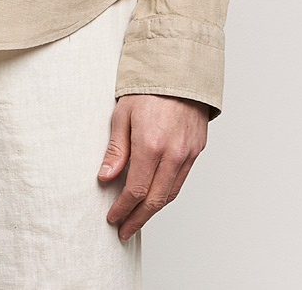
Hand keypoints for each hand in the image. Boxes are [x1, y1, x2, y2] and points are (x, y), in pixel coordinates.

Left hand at [97, 94, 209, 241]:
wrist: (179, 71)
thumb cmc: (147, 88)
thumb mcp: (122, 114)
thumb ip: (116, 149)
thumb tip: (105, 178)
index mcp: (151, 144)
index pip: (136, 190)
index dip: (123, 208)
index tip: (112, 218)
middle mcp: (173, 153)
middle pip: (156, 200)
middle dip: (138, 219)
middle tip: (124, 230)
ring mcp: (188, 153)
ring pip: (171, 193)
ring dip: (153, 211)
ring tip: (137, 219)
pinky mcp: (196, 150)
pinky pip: (181, 180)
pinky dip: (167, 194)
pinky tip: (155, 198)